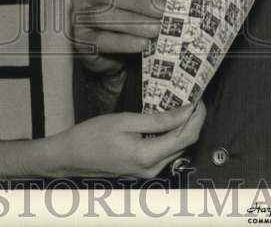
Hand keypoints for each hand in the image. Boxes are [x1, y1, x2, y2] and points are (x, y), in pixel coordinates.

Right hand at [50, 103, 205, 178]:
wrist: (71, 156)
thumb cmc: (93, 135)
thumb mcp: (125, 120)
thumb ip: (158, 119)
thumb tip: (186, 112)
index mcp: (147, 156)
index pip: (186, 136)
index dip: (197, 117)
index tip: (199, 98)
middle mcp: (152, 169)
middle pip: (185, 144)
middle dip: (193, 121)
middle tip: (192, 98)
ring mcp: (148, 172)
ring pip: (177, 149)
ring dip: (183, 128)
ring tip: (182, 106)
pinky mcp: (143, 170)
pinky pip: (165, 152)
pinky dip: (171, 136)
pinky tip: (167, 121)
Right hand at [71, 0, 167, 74]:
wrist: (109, 49)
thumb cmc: (124, 15)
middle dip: (139, 1)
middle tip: (162, 11)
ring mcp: (79, 15)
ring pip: (103, 16)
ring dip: (134, 22)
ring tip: (155, 29)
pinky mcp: (80, 40)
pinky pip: (100, 41)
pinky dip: (123, 42)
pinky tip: (141, 43)